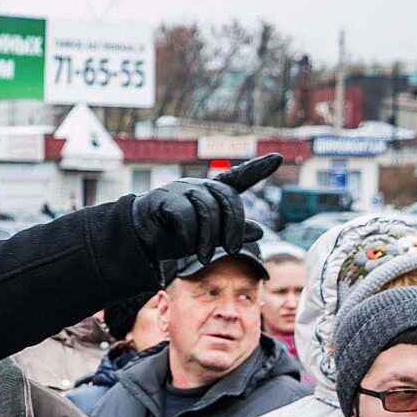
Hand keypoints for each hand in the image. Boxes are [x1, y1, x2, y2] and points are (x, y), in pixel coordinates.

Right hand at [131, 153, 281, 263]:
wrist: (137, 241)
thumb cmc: (173, 236)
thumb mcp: (207, 237)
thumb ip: (231, 232)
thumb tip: (261, 230)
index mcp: (211, 194)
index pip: (238, 178)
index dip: (258, 168)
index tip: (278, 158)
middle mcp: (199, 187)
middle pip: (228, 199)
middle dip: (234, 227)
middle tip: (233, 250)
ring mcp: (181, 189)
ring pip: (207, 210)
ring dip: (208, 239)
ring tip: (203, 258)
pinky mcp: (164, 198)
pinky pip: (185, 215)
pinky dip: (188, 234)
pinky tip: (185, 244)